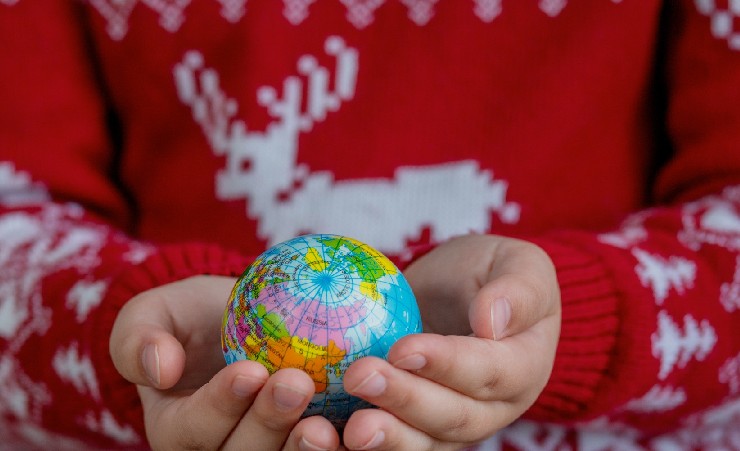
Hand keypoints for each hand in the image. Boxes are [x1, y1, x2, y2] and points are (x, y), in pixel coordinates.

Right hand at [109, 275, 340, 450]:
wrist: (240, 324)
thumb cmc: (193, 319)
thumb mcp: (154, 313)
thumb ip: (138, 338)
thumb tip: (157, 368)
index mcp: (179, 431)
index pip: (194, 429)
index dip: (221, 406)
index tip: (248, 370)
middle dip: (267, 424)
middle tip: (296, 384)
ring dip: (303, 449)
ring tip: (326, 423)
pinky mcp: (301, 445)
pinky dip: (341, 447)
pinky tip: (362, 425)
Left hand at [341, 235, 560, 449]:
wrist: (460, 293)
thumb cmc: (488, 272)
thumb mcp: (516, 263)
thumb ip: (517, 289)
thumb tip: (492, 320)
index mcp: (523, 366)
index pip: (489, 371)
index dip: (447, 364)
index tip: (403, 348)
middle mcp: (492, 407)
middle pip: (452, 416)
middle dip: (406, 400)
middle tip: (360, 377)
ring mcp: (452, 424)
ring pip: (423, 442)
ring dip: (387, 437)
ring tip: (351, 429)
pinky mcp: (416, 427)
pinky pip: (394, 442)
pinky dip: (364, 445)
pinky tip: (331, 435)